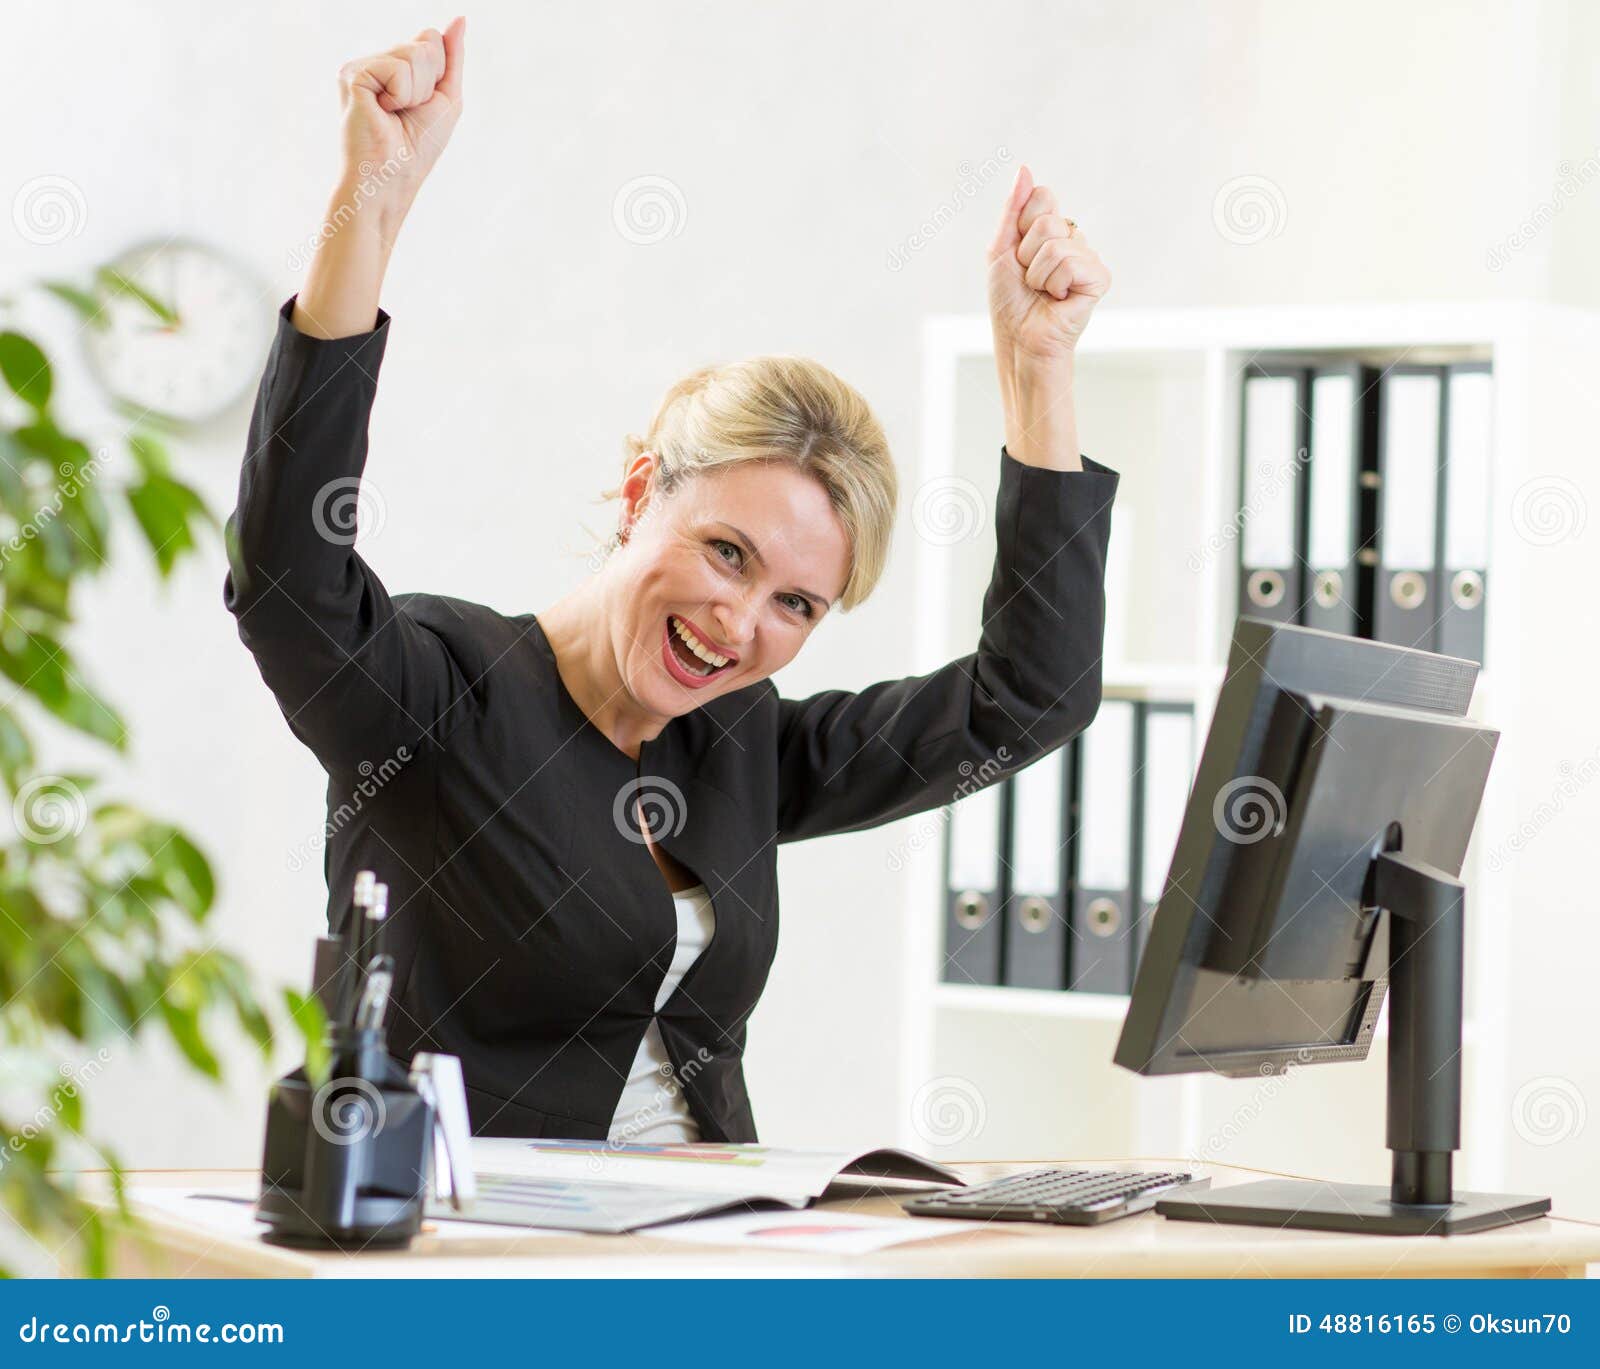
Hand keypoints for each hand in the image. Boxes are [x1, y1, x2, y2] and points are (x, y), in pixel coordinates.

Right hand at [336, 17, 466, 219]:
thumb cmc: (418, 148)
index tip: (422, 105)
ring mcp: (361, 67)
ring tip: (395, 114)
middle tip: (408, 112)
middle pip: (426, 43)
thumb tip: (460, 19)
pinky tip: (384, 111)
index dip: (439, 75)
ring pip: (415, 53)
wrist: (394, 178)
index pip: (431, 41)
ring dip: (417, 91)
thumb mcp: (446, 97)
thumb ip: (452, 57)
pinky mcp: (352, 74)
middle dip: (430, 83)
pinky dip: (402, 94)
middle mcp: (375, 62)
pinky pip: (398, 68)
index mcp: (394, 67)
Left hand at [987, 165, 1110, 364]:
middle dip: (1027, 253)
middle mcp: (1074, 239)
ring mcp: (1088, 258)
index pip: (1043, 196)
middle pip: (1048, 219)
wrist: (1018, 340)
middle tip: (1030, 279)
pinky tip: (1059, 298)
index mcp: (1052, 230)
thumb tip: (1024, 168)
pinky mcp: (1098, 278)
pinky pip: (1072, 261)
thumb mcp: (1001, 249)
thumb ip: (1014, 209)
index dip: (1022, 224)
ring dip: (1037, 273)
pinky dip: (1054, 283)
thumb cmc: (1009, 301)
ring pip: (1056, 243)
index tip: (1018, 253)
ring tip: (1043, 292)